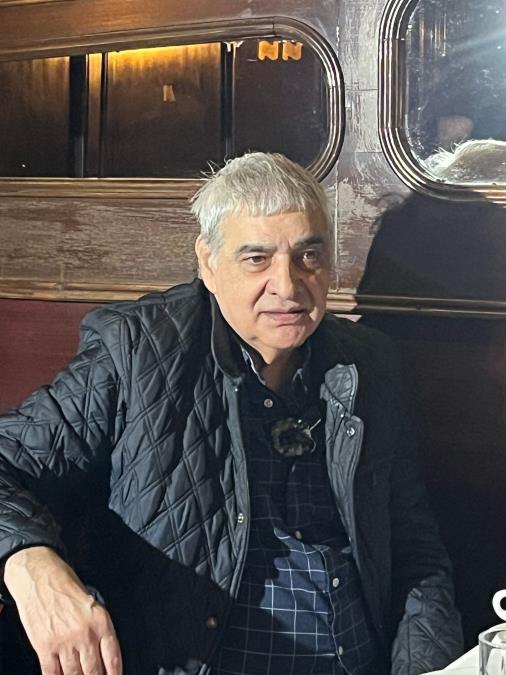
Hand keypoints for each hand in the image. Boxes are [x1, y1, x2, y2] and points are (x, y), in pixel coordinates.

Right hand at [4, 546, 121, 674]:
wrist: (40, 577)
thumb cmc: (66, 585)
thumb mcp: (93, 603)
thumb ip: (99, 628)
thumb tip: (104, 653)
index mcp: (101, 621)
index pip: (113, 658)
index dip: (115, 674)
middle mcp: (85, 634)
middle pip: (94, 671)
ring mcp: (64, 642)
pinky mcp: (44, 647)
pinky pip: (52, 673)